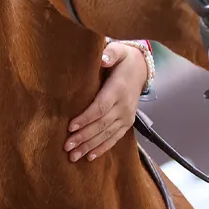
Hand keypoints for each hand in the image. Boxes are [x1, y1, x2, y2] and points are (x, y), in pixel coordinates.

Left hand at [66, 42, 151, 161]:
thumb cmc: (123, 60)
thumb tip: (103, 58)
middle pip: (102, 125)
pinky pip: (114, 138)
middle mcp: (124, 106)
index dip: (86, 118)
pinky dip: (102, 148)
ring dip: (90, 147)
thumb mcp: (119, 51)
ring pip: (107, 135)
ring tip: (73, 157)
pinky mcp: (127, 123)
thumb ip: (111, 53)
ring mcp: (127, 116)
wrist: (141, 69)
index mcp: (118, 90)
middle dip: (84, 137)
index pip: (101, 107)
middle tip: (67, 147)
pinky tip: (90, 157)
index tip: (70, 127)